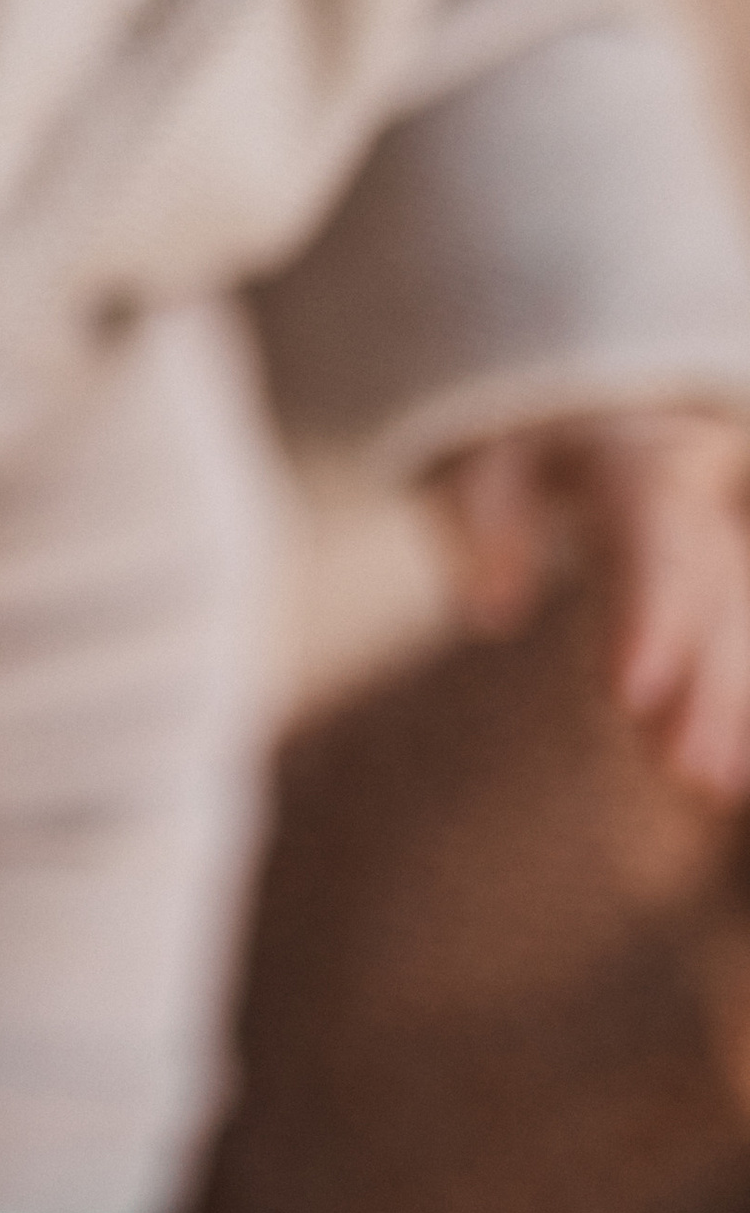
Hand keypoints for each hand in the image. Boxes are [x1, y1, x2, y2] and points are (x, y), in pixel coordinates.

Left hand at [426, 406, 749, 801]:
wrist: (605, 429)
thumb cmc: (532, 457)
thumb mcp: (492, 465)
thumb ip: (488, 521)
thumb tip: (490, 609)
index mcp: (640, 466)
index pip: (653, 540)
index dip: (647, 617)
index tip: (629, 694)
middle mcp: (700, 509)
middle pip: (709, 596)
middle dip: (703, 684)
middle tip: (682, 766)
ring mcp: (726, 550)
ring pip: (739, 626)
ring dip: (729, 706)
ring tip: (711, 783)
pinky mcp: (729, 592)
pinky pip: (741, 642)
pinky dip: (739, 706)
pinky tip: (733, 775)